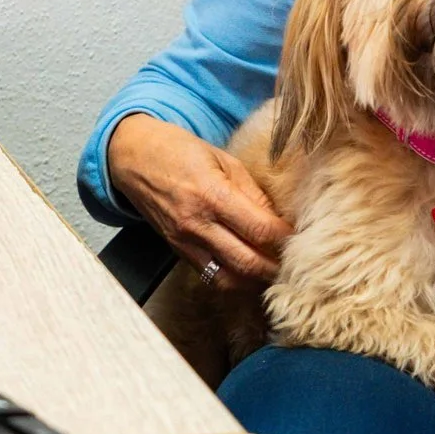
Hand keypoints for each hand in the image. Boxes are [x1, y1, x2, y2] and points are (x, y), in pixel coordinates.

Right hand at [107, 113, 293, 295]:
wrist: (133, 159)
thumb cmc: (180, 152)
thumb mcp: (223, 159)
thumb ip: (252, 191)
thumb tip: (279, 219)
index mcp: (212, 194)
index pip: (259, 229)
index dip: (285, 238)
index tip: (301, 238)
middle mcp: (197, 224)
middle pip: (248, 262)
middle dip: (276, 268)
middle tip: (297, 264)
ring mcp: (185, 242)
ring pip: (229, 279)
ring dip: (256, 281)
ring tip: (276, 274)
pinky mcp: (178, 252)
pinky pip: (211, 277)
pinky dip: (234, 281)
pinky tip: (250, 274)